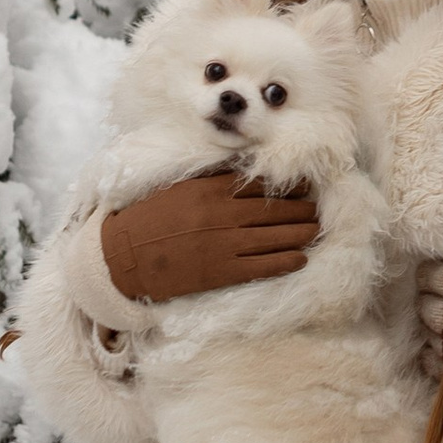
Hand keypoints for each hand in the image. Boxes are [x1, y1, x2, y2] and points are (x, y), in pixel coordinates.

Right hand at [103, 170, 318, 303]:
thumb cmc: (150, 218)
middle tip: (317, 209)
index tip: (304, 186)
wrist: (125, 256)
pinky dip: (285, 261)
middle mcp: (223, 215)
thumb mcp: (180, 187)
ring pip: (275, 237)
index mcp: (211, 190)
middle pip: (274, 211)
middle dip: (300, 210)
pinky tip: (300, 258)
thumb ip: (212, 178)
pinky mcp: (222, 272)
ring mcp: (224, 244)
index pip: (259, 185)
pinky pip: (263, 266)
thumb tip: (242, 170)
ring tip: (315, 230)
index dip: (287, 187)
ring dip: (300, 233)